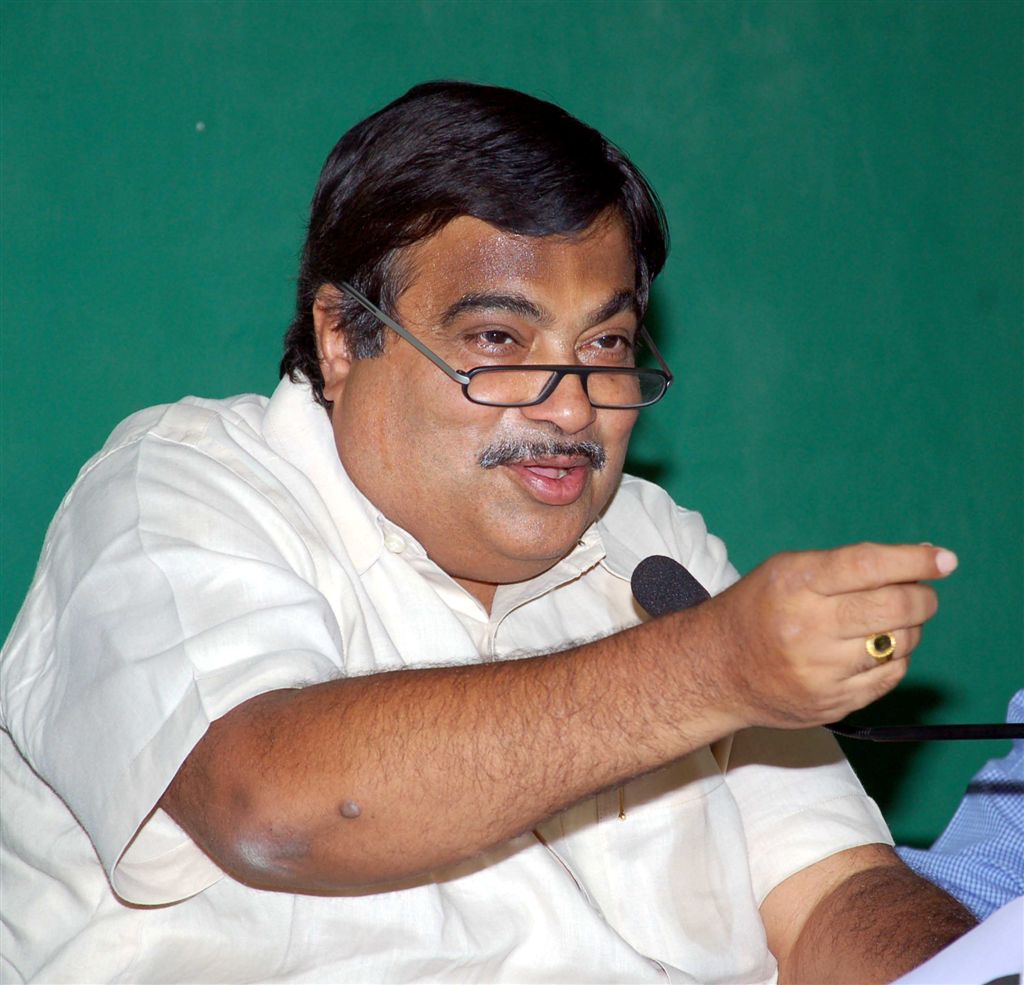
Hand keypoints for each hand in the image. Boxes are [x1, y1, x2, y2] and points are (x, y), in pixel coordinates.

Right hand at [702, 543, 956, 728]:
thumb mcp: (787, 572)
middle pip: (894, 606)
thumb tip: (923, 559)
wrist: (716, 670)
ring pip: (899, 643)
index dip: (913, 560)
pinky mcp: (832, 703)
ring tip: (891, 621)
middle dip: (922, 596)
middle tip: (922, 592)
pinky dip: (894, 658)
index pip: (867, 565)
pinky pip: (889, 676)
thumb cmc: (759, 609)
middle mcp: (808, 628)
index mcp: (794, 584)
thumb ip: (847, 565)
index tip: (944, 559)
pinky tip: (877, 649)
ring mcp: (821, 671)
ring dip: (909, 627)